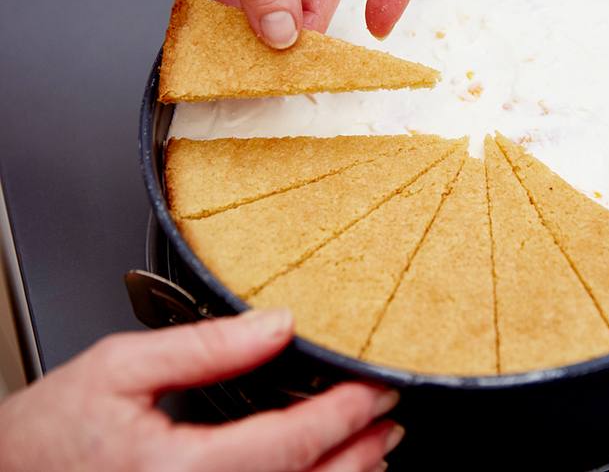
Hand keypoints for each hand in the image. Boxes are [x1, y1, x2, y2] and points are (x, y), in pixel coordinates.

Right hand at [0, 309, 402, 471]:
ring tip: (373, 447)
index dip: (346, 414)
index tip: (379, 389)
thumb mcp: (119, 369)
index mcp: (183, 470)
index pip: (292, 443)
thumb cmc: (46, 437)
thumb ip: (206, 346)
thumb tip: (276, 323)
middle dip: (359, 452)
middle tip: (390, 418)